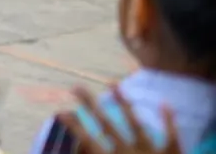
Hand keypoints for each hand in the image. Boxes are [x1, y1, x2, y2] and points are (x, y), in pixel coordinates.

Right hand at [58, 87, 179, 153]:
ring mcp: (149, 152)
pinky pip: (171, 135)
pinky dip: (169, 120)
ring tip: (113, 84)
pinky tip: (164, 103)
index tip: (59, 112)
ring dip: (123, 103)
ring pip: (135, 123)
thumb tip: (76, 149)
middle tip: (76, 86)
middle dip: (90, 104)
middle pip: (106, 124)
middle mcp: (127, 152)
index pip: (88, 140)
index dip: (73, 126)